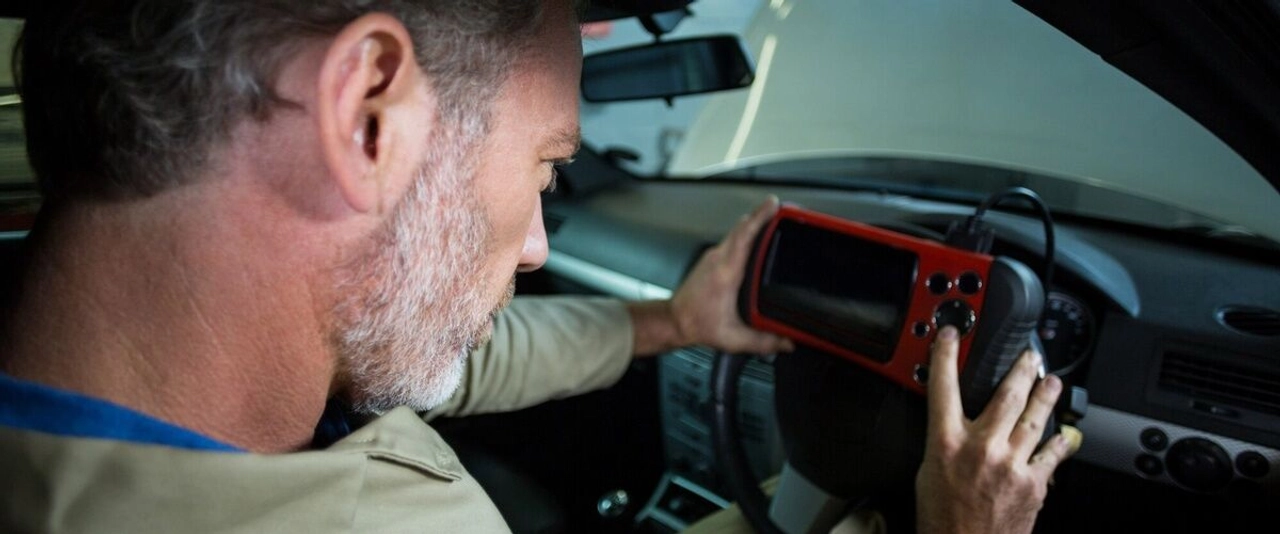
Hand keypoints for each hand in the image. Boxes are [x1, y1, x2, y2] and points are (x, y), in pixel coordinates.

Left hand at [668, 195, 794, 354]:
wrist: (673, 321)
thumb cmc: (697, 324)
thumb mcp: (733, 338)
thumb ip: (763, 341)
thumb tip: (787, 342)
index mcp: (726, 273)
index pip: (744, 236)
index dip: (760, 218)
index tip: (773, 205)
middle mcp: (717, 259)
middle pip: (741, 228)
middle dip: (761, 214)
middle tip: (780, 206)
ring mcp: (712, 257)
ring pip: (735, 232)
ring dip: (753, 222)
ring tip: (772, 216)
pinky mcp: (710, 259)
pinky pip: (731, 239)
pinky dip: (745, 233)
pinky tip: (756, 237)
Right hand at [915, 326, 1081, 533]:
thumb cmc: (943, 519)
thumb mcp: (928, 472)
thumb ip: (943, 441)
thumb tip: (951, 422)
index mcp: (946, 444)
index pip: (943, 387)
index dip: (946, 355)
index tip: (952, 334)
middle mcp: (981, 449)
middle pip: (1007, 395)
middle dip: (1021, 370)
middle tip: (1030, 357)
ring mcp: (1012, 465)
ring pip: (1036, 419)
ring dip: (1046, 396)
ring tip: (1053, 382)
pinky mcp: (1034, 484)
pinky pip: (1052, 454)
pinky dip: (1059, 442)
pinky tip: (1065, 433)